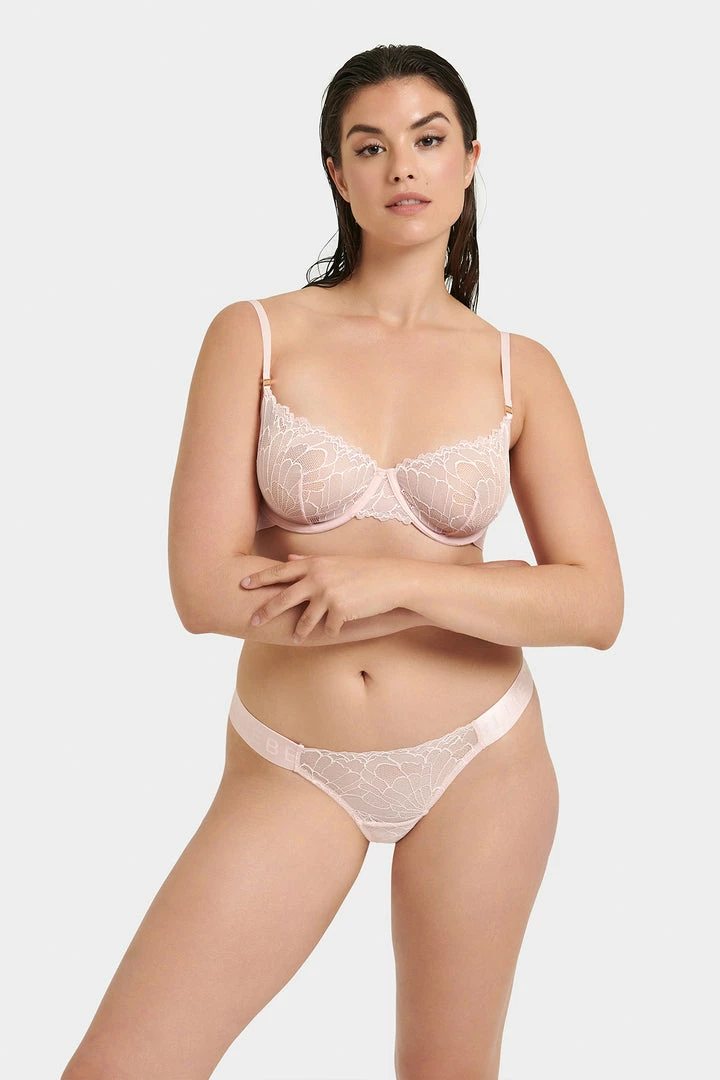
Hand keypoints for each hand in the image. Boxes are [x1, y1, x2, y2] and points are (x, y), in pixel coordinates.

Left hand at [239, 553, 407, 642]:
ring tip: (296, 639)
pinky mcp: (340, 611)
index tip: (242, 584)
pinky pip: (328, 628)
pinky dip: (331, 631)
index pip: (280, 572)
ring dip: (300, 631)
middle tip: (252, 621)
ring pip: (304, 620)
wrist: (391, 580)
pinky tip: (335, 631)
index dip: (260, 579)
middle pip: (283, 598)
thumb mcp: (334, 561)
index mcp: (314, 564)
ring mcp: (328, 595)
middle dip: (266, 611)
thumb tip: (289, 558)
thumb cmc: (363, 570)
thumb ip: (310, 561)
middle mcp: (317, 578)